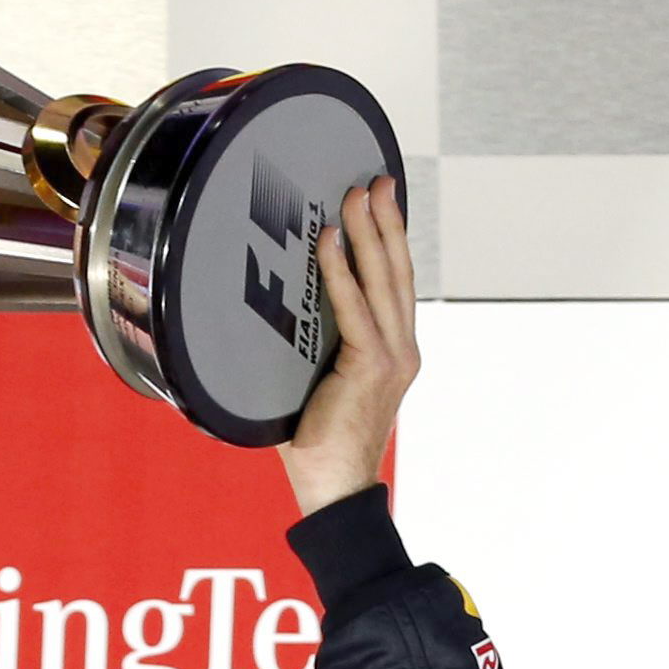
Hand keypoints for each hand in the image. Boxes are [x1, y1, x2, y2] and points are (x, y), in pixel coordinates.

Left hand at [277, 174, 418, 515]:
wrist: (335, 489)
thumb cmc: (318, 444)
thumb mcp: (315, 383)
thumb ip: (308, 346)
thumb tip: (267, 312)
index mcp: (393, 352)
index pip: (394, 284)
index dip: (388, 240)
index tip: (380, 201)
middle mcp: (401, 350)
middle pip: (396, 271)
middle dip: (387, 221)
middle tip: (375, 179)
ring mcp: (391, 358)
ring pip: (382, 280)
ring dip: (369, 232)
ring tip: (355, 194)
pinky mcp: (371, 368)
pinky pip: (354, 309)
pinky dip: (341, 272)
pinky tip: (330, 241)